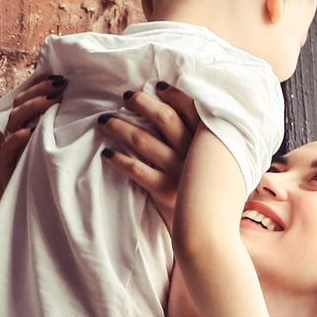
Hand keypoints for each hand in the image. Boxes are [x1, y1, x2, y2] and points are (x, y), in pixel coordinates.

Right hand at [0, 72, 64, 205]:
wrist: (29, 210)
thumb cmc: (46, 177)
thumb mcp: (54, 149)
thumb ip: (60, 128)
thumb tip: (82, 106)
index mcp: (24, 127)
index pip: (28, 98)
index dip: (40, 84)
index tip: (60, 76)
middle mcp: (13, 135)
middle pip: (21, 105)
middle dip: (40, 92)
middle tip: (62, 86)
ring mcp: (7, 151)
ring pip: (14, 121)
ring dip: (33, 109)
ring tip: (52, 102)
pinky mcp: (4, 169)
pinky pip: (8, 150)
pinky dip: (18, 139)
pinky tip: (30, 132)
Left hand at [97, 83, 205, 217]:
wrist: (210, 230)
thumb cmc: (205, 194)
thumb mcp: (213, 166)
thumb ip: (203, 143)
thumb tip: (178, 116)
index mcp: (208, 144)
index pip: (191, 109)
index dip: (172, 94)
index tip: (155, 86)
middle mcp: (194, 154)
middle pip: (164, 118)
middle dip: (142, 103)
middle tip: (125, 97)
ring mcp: (179, 172)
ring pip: (143, 140)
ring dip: (120, 128)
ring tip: (104, 122)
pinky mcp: (164, 191)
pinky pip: (136, 170)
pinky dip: (119, 160)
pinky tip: (106, 154)